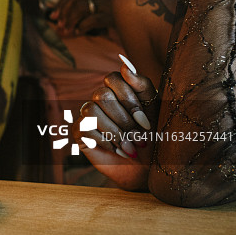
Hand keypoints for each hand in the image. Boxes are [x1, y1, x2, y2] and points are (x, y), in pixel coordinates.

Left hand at [49, 0, 113, 36]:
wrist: (144, 24)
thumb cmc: (118, 21)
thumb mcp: (100, 16)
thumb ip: (82, 19)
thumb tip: (59, 27)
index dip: (61, 2)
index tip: (52, 14)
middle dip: (63, 10)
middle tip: (57, 23)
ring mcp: (110, 4)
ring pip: (82, 7)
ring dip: (69, 20)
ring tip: (65, 30)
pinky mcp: (115, 16)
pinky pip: (94, 19)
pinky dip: (82, 26)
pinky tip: (78, 32)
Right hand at [77, 55, 157, 190]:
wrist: (149, 170)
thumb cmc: (154, 138)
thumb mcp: (155, 109)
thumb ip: (142, 85)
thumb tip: (124, 64)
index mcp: (118, 90)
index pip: (112, 78)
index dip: (128, 99)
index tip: (146, 121)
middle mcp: (100, 99)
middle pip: (101, 95)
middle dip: (124, 120)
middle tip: (142, 140)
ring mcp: (88, 114)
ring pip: (91, 110)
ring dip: (115, 132)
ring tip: (132, 149)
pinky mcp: (80, 132)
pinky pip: (86, 128)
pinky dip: (107, 142)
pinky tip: (120, 152)